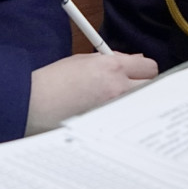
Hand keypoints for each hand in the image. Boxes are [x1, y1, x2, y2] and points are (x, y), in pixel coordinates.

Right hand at [26, 51, 156, 133]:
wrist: (33, 104)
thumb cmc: (53, 80)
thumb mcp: (83, 61)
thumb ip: (111, 60)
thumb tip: (131, 62)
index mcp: (112, 67)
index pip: (148, 66)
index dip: (143, 68)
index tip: (137, 71)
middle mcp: (118, 89)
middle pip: (154, 86)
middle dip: (146, 85)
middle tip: (132, 86)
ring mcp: (115, 110)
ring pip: (142, 105)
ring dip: (135, 102)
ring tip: (118, 102)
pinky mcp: (107, 127)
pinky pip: (125, 120)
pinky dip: (121, 117)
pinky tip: (108, 117)